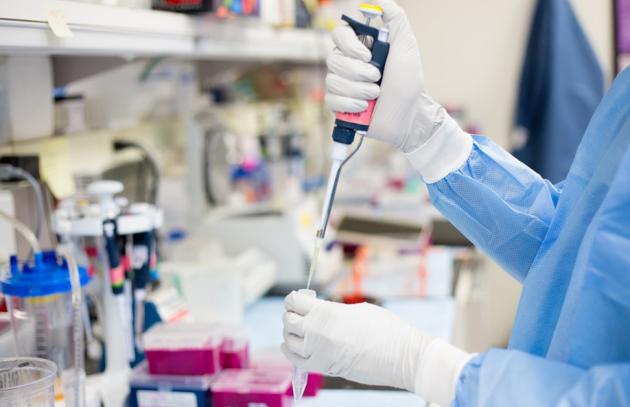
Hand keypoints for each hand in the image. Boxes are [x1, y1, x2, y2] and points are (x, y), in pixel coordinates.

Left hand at [281, 290, 473, 405]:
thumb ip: (333, 310)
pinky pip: (296, 360)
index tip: (297, 299)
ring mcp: (319, 351)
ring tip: (297, 329)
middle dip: (291, 314)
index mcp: (327, 312)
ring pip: (289, 340)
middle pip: (288, 320)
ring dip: (290, 333)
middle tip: (298, 313)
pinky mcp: (324, 368)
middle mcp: (318, 331)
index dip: (294, 299)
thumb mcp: (357, 309)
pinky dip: (290, 351)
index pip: (295, 301)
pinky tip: (290, 346)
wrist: (402, 356)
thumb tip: (318, 312)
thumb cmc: (386, 329)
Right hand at [325, 0, 442, 152]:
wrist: (408, 115)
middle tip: (377, 78)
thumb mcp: (406, 46)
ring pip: (332, 80)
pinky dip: (349, 104)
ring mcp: (342, 85)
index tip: (367, 56)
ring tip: (375, 94)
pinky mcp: (339, 105)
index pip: (339, 35)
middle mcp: (348, 64)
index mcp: (361, 48)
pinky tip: (364, 107)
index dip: (349, 45)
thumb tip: (379, 0)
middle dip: (358, 72)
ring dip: (358, 89)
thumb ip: (395, 20)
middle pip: (333, 60)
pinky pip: (331, 100)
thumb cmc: (408, 82)